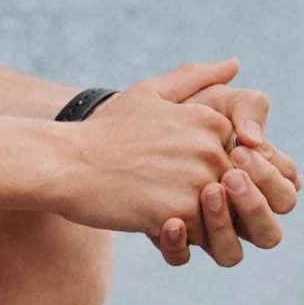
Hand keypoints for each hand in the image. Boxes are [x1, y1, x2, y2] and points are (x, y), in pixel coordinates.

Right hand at [59, 61, 236, 240]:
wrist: (66, 163)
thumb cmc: (104, 130)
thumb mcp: (149, 92)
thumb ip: (195, 78)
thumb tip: (234, 64)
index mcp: (213, 122)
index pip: (237, 164)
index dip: (209, 177)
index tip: (175, 176)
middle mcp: (213, 149)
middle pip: (232, 195)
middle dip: (208, 205)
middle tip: (166, 199)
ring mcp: (197, 182)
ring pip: (218, 219)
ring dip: (195, 223)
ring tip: (160, 210)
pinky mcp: (178, 213)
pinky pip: (196, 239)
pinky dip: (176, 238)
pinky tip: (147, 220)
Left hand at [154, 68, 300, 267]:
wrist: (119, 129)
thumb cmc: (177, 112)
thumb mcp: (212, 99)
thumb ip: (246, 105)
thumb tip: (256, 136)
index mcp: (256, 179)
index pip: (286, 189)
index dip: (270, 176)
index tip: (241, 150)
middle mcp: (234, 212)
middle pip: (268, 232)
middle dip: (256, 205)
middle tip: (230, 175)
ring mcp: (204, 229)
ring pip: (230, 254)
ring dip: (224, 228)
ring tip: (207, 192)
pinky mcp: (171, 239)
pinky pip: (182, 257)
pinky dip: (179, 244)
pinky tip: (169, 221)